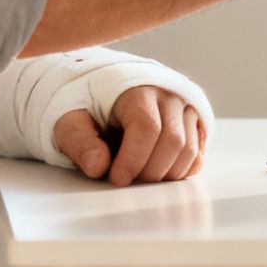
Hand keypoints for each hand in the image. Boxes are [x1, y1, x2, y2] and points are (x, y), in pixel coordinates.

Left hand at [51, 85, 206, 185]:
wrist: (104, 85)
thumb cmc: (86, 104)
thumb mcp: (69, 120)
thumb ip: (79, 142)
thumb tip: (98, 167)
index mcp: (137, 88)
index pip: (147, 128)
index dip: (134, 159)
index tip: (117, 179)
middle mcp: (169, 94)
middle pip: (173, 142)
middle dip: (149, 172)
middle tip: (127, 181)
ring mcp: (185, 107)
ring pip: (189, 150)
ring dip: (165, 175)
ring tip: (139, 176)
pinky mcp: (194, 121)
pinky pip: (197, 154)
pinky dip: (179, 171)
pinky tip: (156, 171)